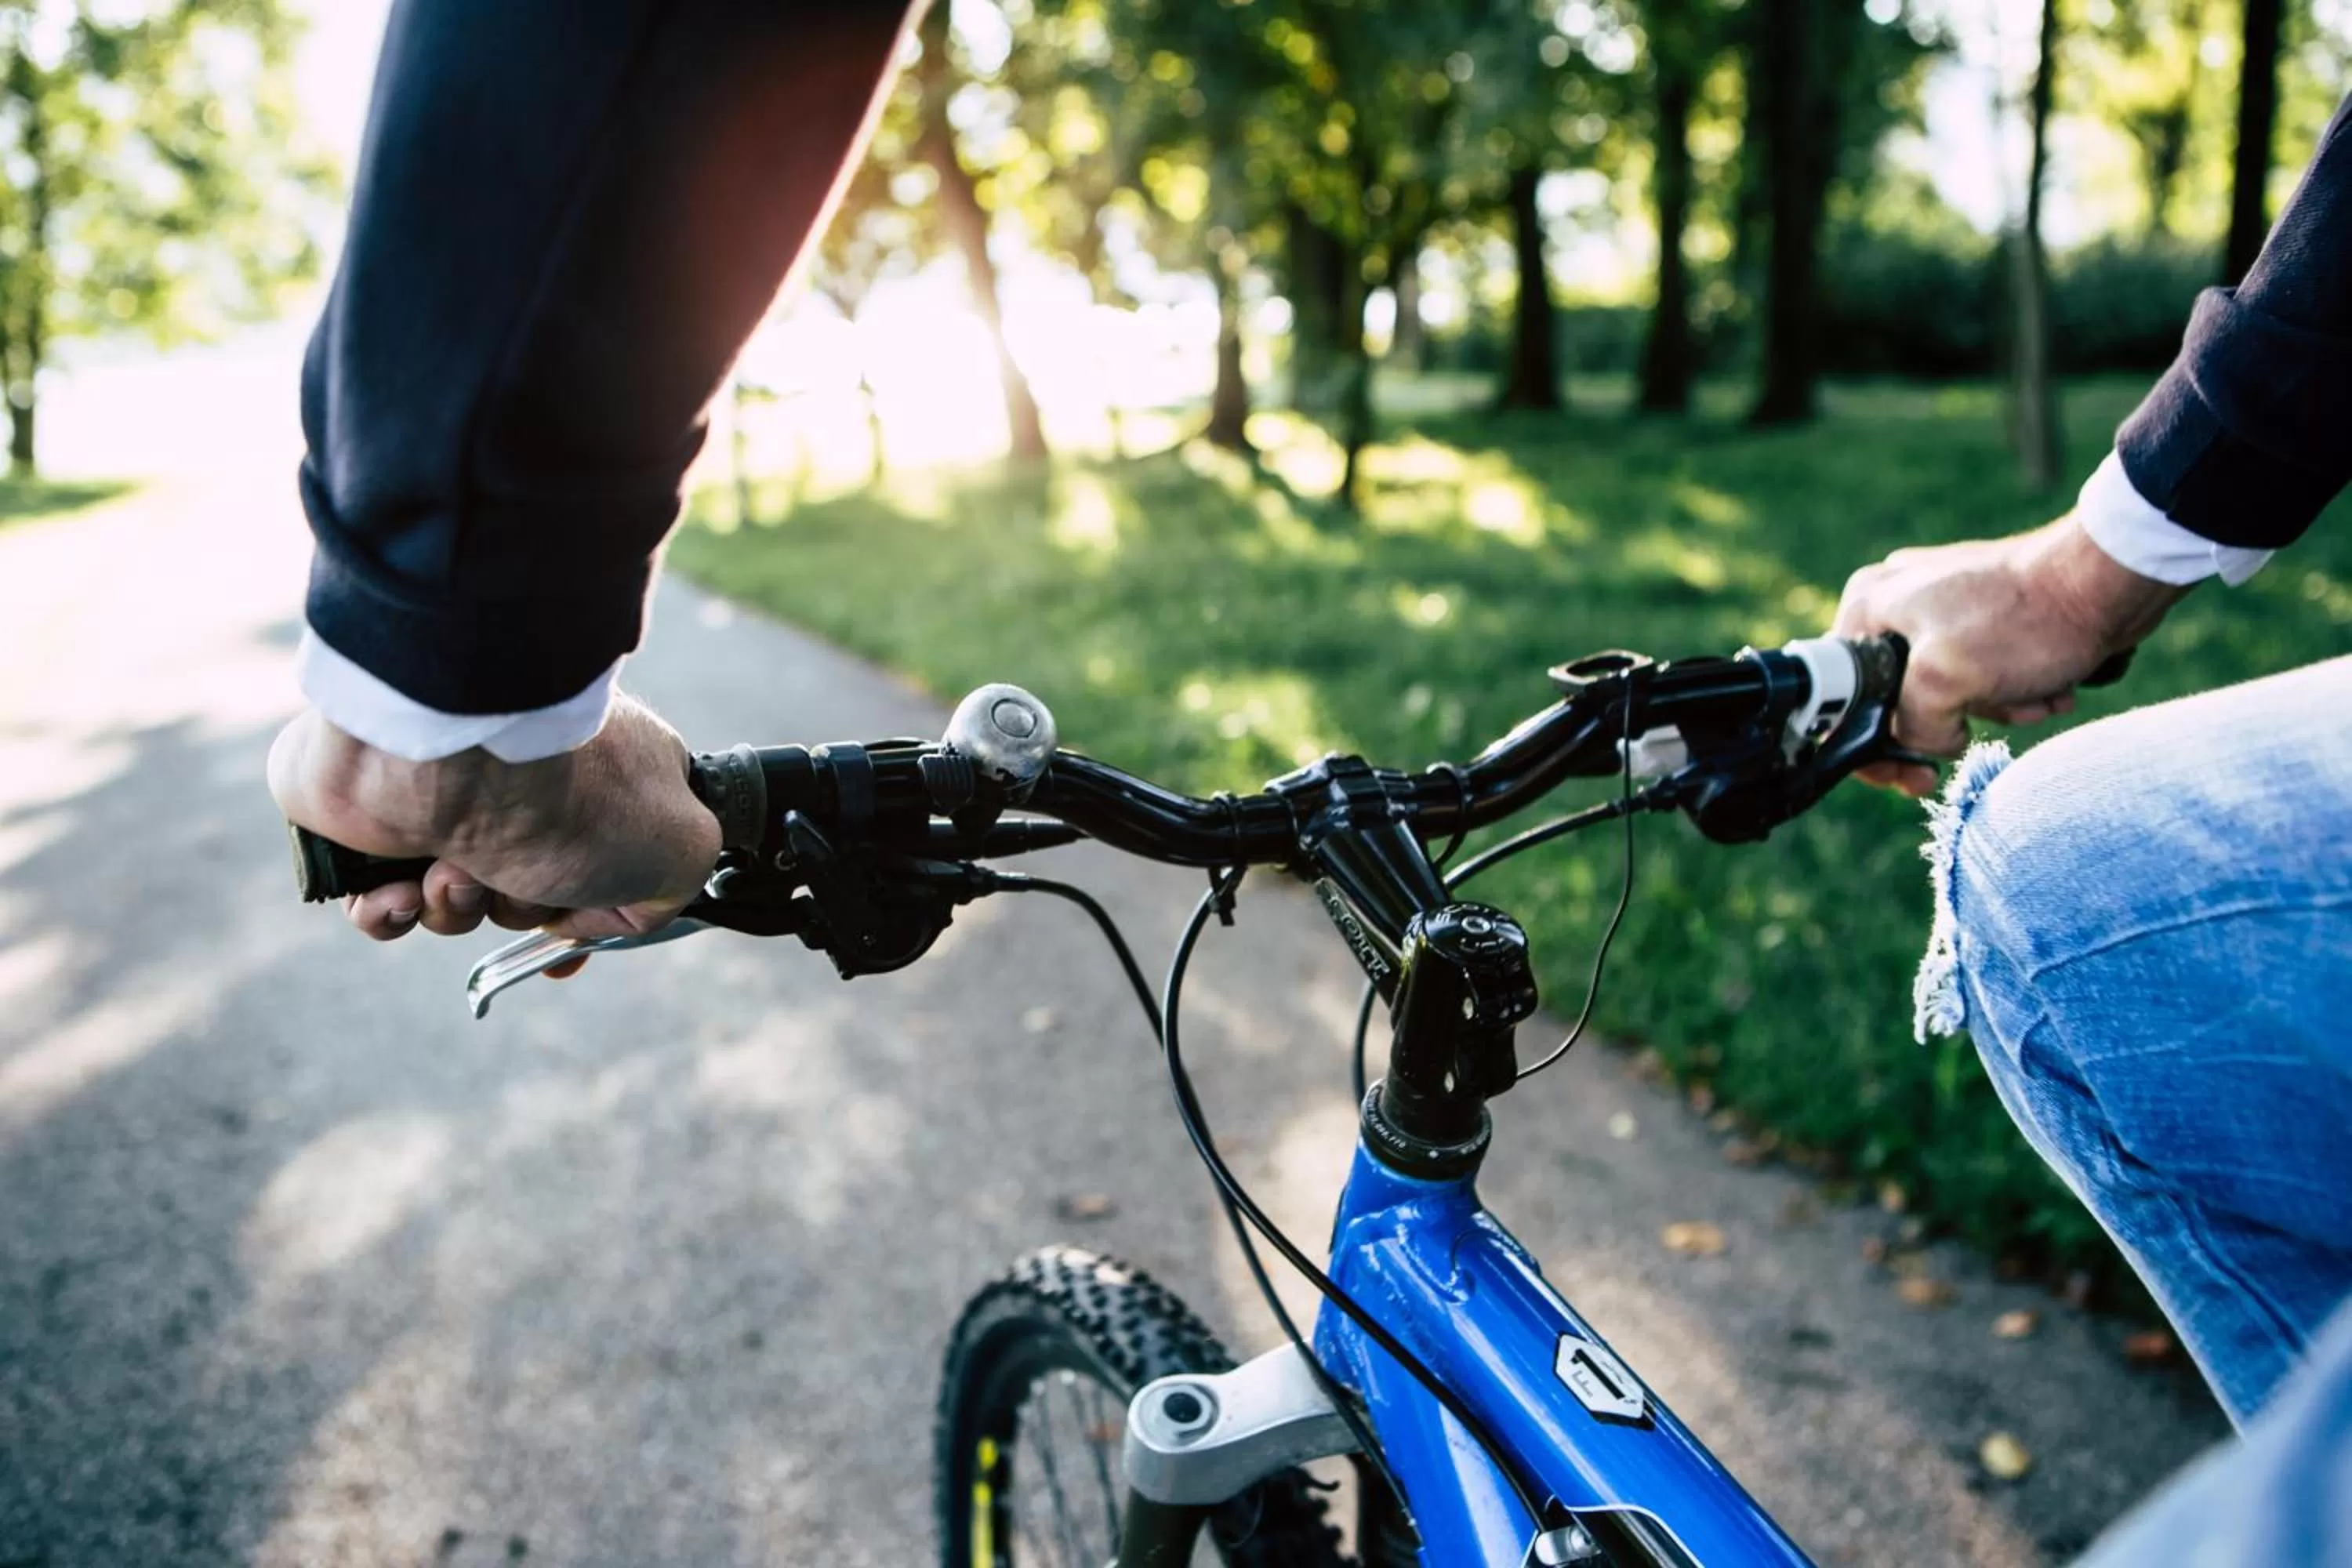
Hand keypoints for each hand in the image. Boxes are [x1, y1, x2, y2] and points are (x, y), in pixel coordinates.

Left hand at [268, 694, 721, 944]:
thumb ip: (675, 882)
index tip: (572, 942)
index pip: (611, 855)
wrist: (451, 756)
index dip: (593, 912)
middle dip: (523, 908)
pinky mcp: (384, 819)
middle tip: (525, 879)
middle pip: (533, 892)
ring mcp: (456, 799)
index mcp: (610, 778)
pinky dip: (391, 910)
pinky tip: (401, 888)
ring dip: (459, 907)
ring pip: (459, 902)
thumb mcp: (679, 847)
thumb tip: (621, 907)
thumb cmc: (571, 793)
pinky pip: (384, 900)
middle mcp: (533, 785)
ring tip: (456, 870)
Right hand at [1832, 514, 2187, 794]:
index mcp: (1868, 606)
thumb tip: (1927, 744)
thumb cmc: (2023, 620)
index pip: (1843, 697)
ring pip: (1946, 693)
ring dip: (1992, 710)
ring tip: (2032, 699)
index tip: (1911, 776)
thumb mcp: (1943, 681)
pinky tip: (2046, 689)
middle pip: (1897, 700)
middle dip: (1947, 726)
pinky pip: (1982, 676)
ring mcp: (1943, 606)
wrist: (2109, 580)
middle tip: (1972, 739)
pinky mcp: (1987, 615)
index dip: (1872, 747)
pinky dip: (2013, 692)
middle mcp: (1897, 601)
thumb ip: (1910, 725)